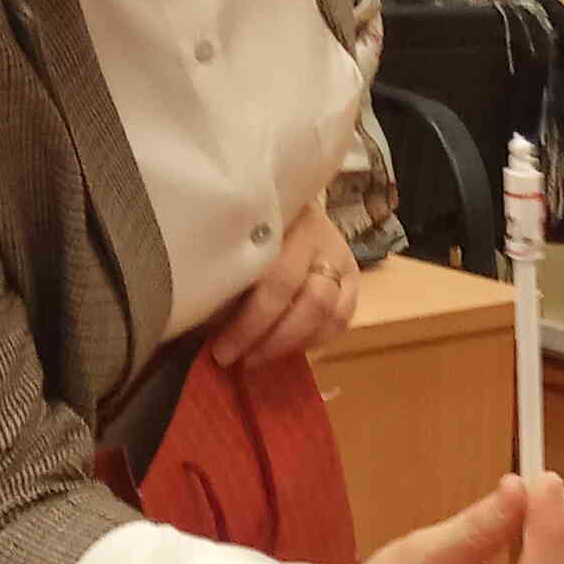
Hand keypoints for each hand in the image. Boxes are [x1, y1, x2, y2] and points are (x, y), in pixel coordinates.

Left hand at [210, 198, 361, 371]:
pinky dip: (316, 340)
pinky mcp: (353, 276)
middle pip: (312, 302)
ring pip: (334, 314)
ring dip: (297, 344)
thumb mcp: (232, 245)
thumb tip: (210, 331)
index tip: (221, 352)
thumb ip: (227, 280)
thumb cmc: (245, 227)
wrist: (279, 202)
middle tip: (243, 361)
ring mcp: (342, 258)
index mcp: (288, 224)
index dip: (250, 325)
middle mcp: (323, 240)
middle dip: (274, 341)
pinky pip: (343, 319)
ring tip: (263, 357)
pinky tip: (289, 348)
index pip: (278, 283)